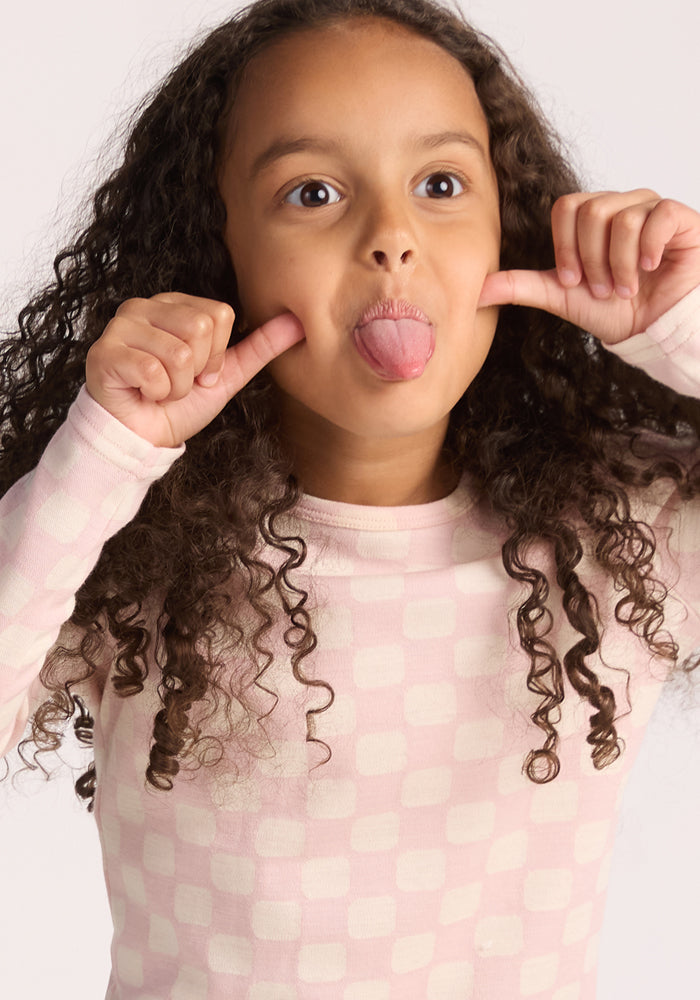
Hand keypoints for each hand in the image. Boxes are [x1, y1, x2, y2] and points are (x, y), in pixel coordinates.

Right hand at [85, 292, 304, 446]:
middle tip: (178, 383)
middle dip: (197, 370)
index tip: (199, 373)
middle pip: (200, 327)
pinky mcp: (104, 352)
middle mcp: (144, 306)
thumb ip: (259, 347)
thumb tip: (298, 322)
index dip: (216, 355)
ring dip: (176, 387)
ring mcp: (120, 326)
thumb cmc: (178, 406)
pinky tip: (142, 394)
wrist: (141, 439)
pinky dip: (156, 394)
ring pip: (178, 352)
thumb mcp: (226, 376)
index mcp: (174, 305)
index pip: (219, 315)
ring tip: (159, 390)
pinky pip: (152, 371)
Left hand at [479, 191, 699, 343]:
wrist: (651, 329)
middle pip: (591, 211)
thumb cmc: (610, 310)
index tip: (573, 281)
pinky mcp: (679, 218)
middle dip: (592, 261)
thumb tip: (477, 290)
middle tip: (602, 289)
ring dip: (619, 265)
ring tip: (625, 288)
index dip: (565, 247)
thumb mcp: (560, 297)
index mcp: (591, 215)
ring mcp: (651, 208)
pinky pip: (658, 216)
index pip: (565, 207)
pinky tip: (649, 269)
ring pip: (622, 218)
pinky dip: (647, 250)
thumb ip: (521, 286)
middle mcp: (621, 203)